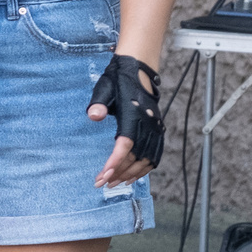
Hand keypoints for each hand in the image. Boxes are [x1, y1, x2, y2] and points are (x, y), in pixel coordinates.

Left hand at [87, 53, 162, 187]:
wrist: (138, 68)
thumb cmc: (118, 79)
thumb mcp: (103, 88)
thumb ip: (98, 104)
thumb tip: (94, 116)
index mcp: (134, 114)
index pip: (126, 145)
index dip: (115, 163)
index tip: (103, 175)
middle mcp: (147, 123)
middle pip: (136, 156)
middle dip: (119, 173)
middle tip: (102, 183)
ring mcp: (155, 127)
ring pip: (148, 159)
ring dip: (132, 174)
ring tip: (116, 182)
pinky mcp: (157, 128)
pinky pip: (156, 154)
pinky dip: (146, 168)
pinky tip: (134, 175)